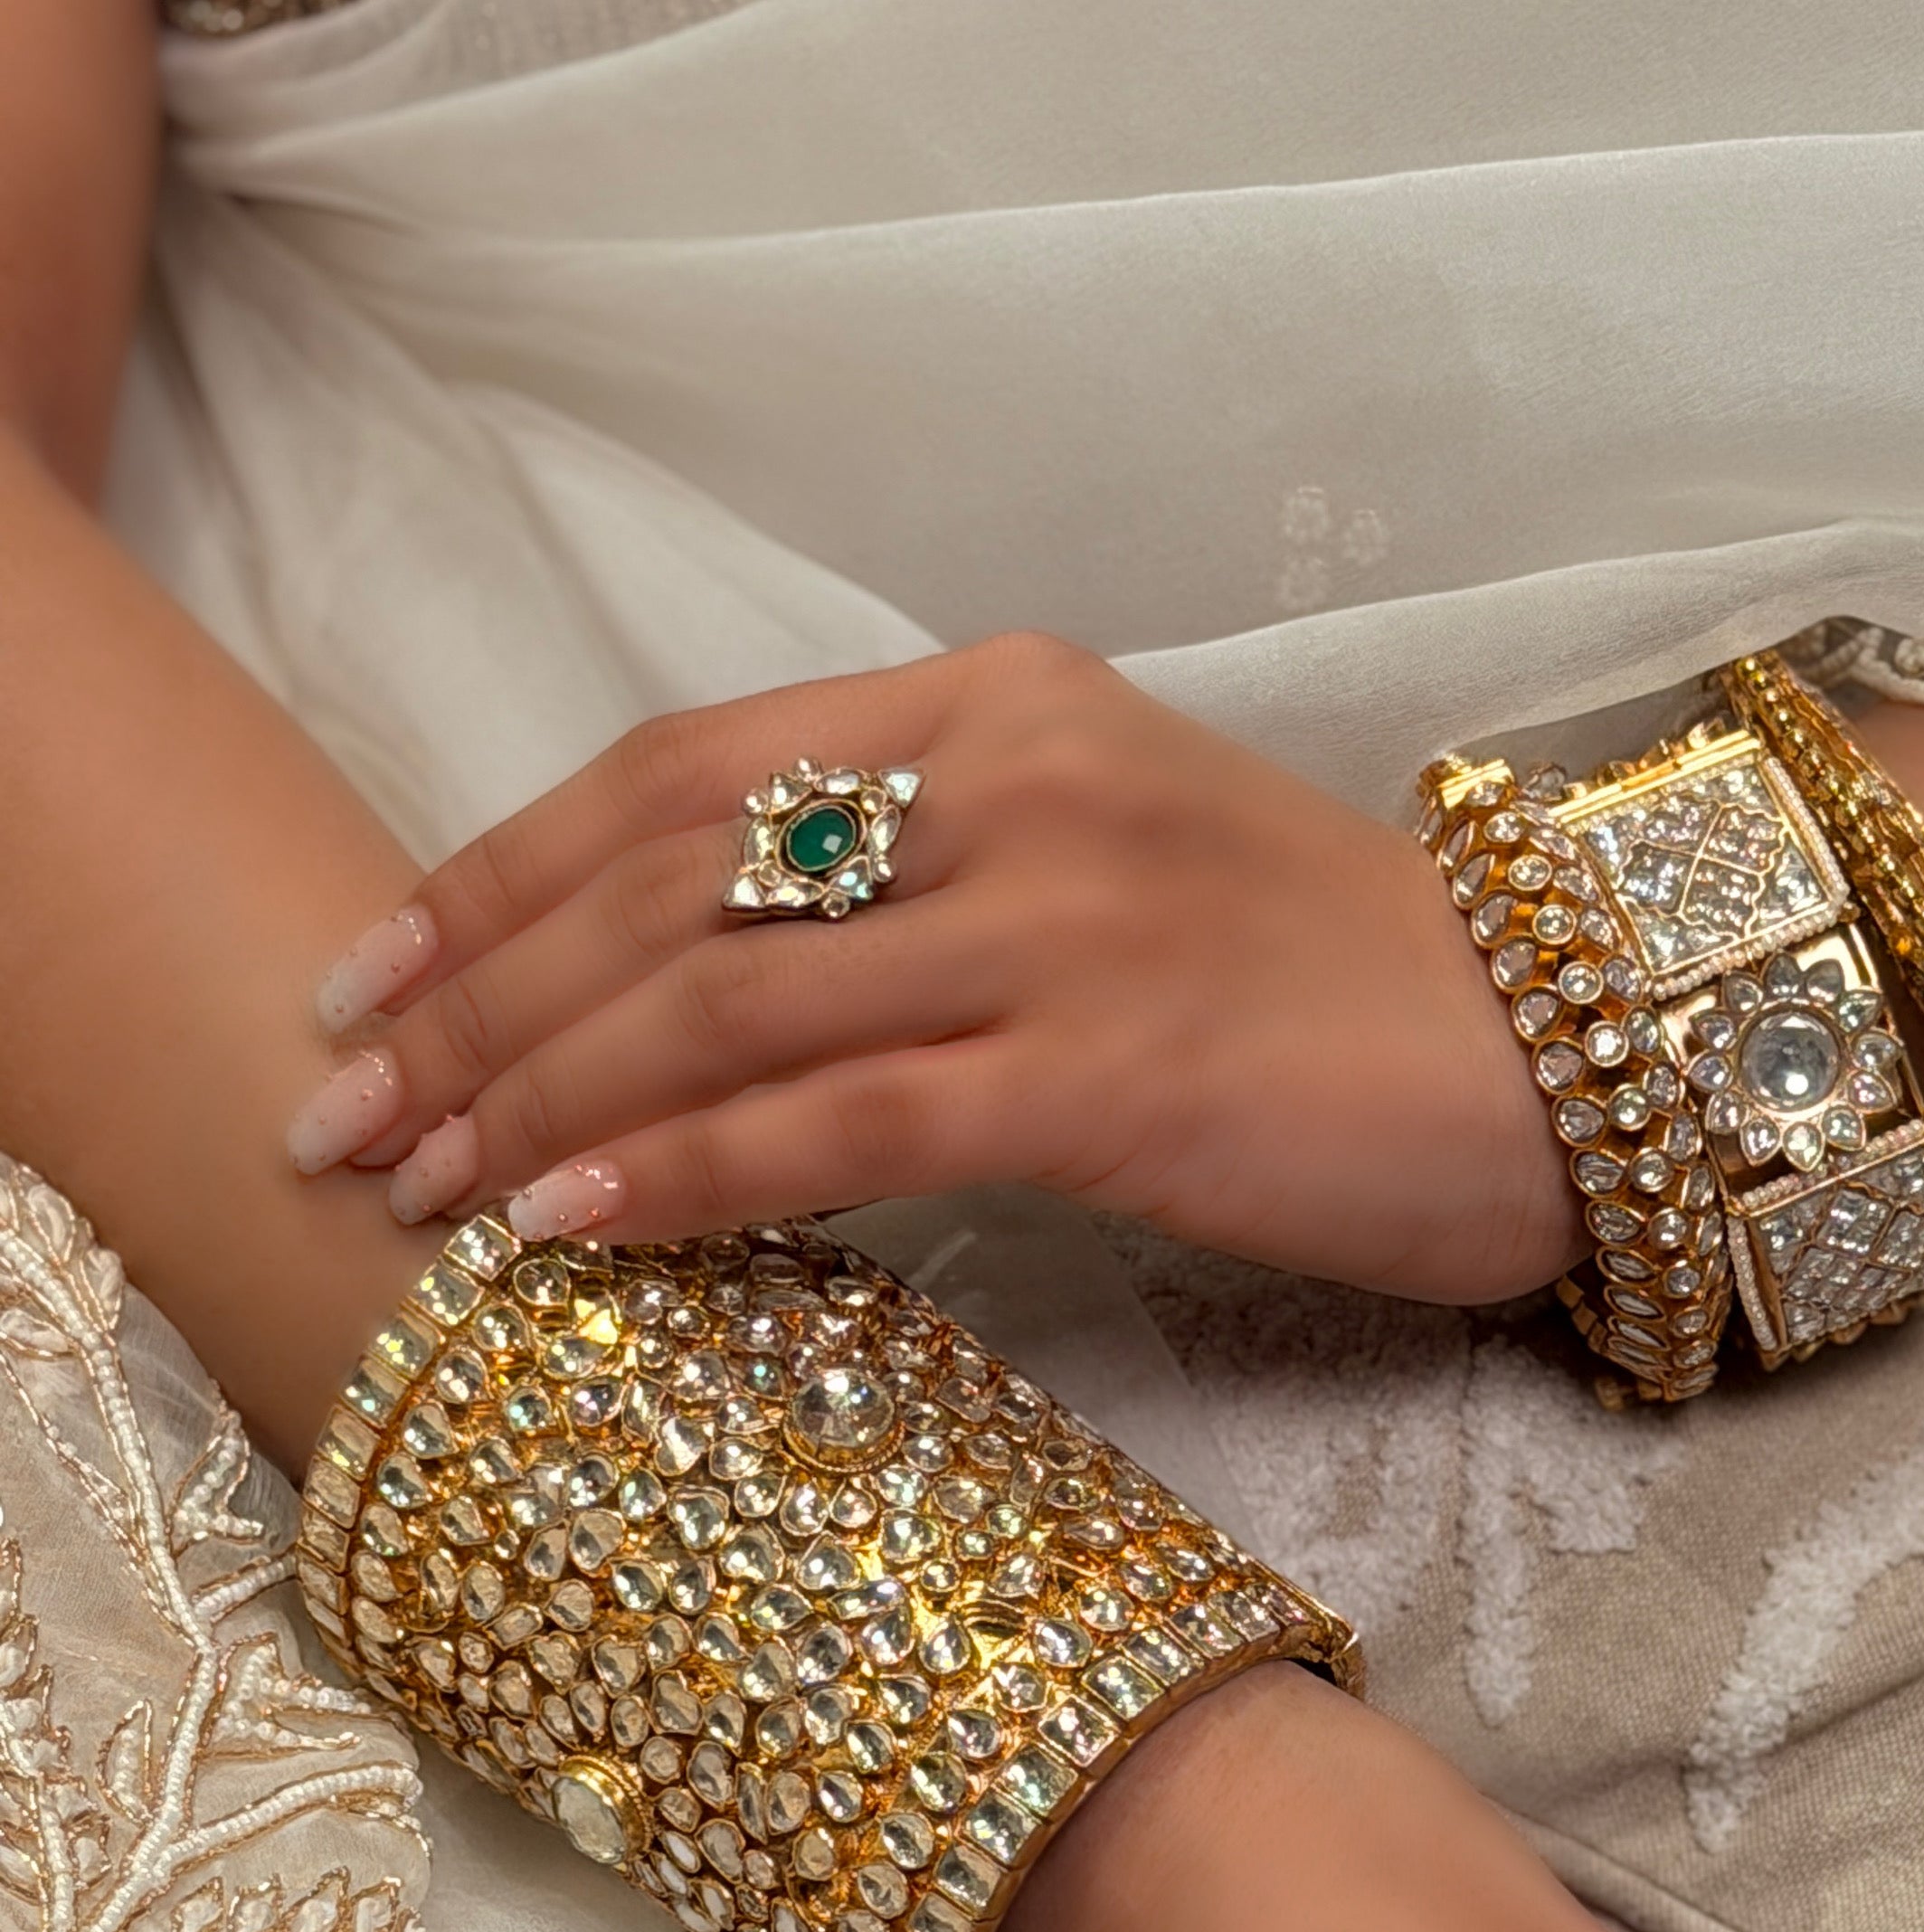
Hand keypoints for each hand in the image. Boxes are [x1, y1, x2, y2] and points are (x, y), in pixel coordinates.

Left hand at [287, 633, 1585, 1307]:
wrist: (1576, 1057)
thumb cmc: (1343, 993)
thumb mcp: (1117, 870)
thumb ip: (931, 883)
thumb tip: (720, 996)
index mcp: (1002, 704)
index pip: (678, 767)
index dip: (494, 874)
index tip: (372, 975)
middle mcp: (1015, 779)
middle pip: (660, 877)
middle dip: (465, 998)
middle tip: (338, 1109)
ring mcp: (1066, 915)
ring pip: (719, 999)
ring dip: (530, 1097)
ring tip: (412, 1187)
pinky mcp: (1113, 1067)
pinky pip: (835, 1121)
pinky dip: (678, 1175)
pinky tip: (565, 1226)